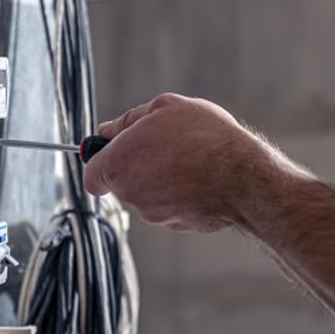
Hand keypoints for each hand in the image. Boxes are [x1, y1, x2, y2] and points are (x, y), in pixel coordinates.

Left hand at [83, 93, 273, 232]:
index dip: (100, 162)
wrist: (243, 176)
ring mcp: (154, 213)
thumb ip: (129, 120)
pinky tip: (200, 178)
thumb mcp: (165, 108)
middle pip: (122, 182)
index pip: (91, 174)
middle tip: (166, 145)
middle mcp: (131, 193)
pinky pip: (170, 206)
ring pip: (148, 194)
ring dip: (161, 178)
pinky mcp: (177, 225)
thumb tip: (108, 130)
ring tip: (189, 159)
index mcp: (119, 163)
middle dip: (137, 165)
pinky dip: (180, 194)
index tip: (114, 152)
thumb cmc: (205, 137)